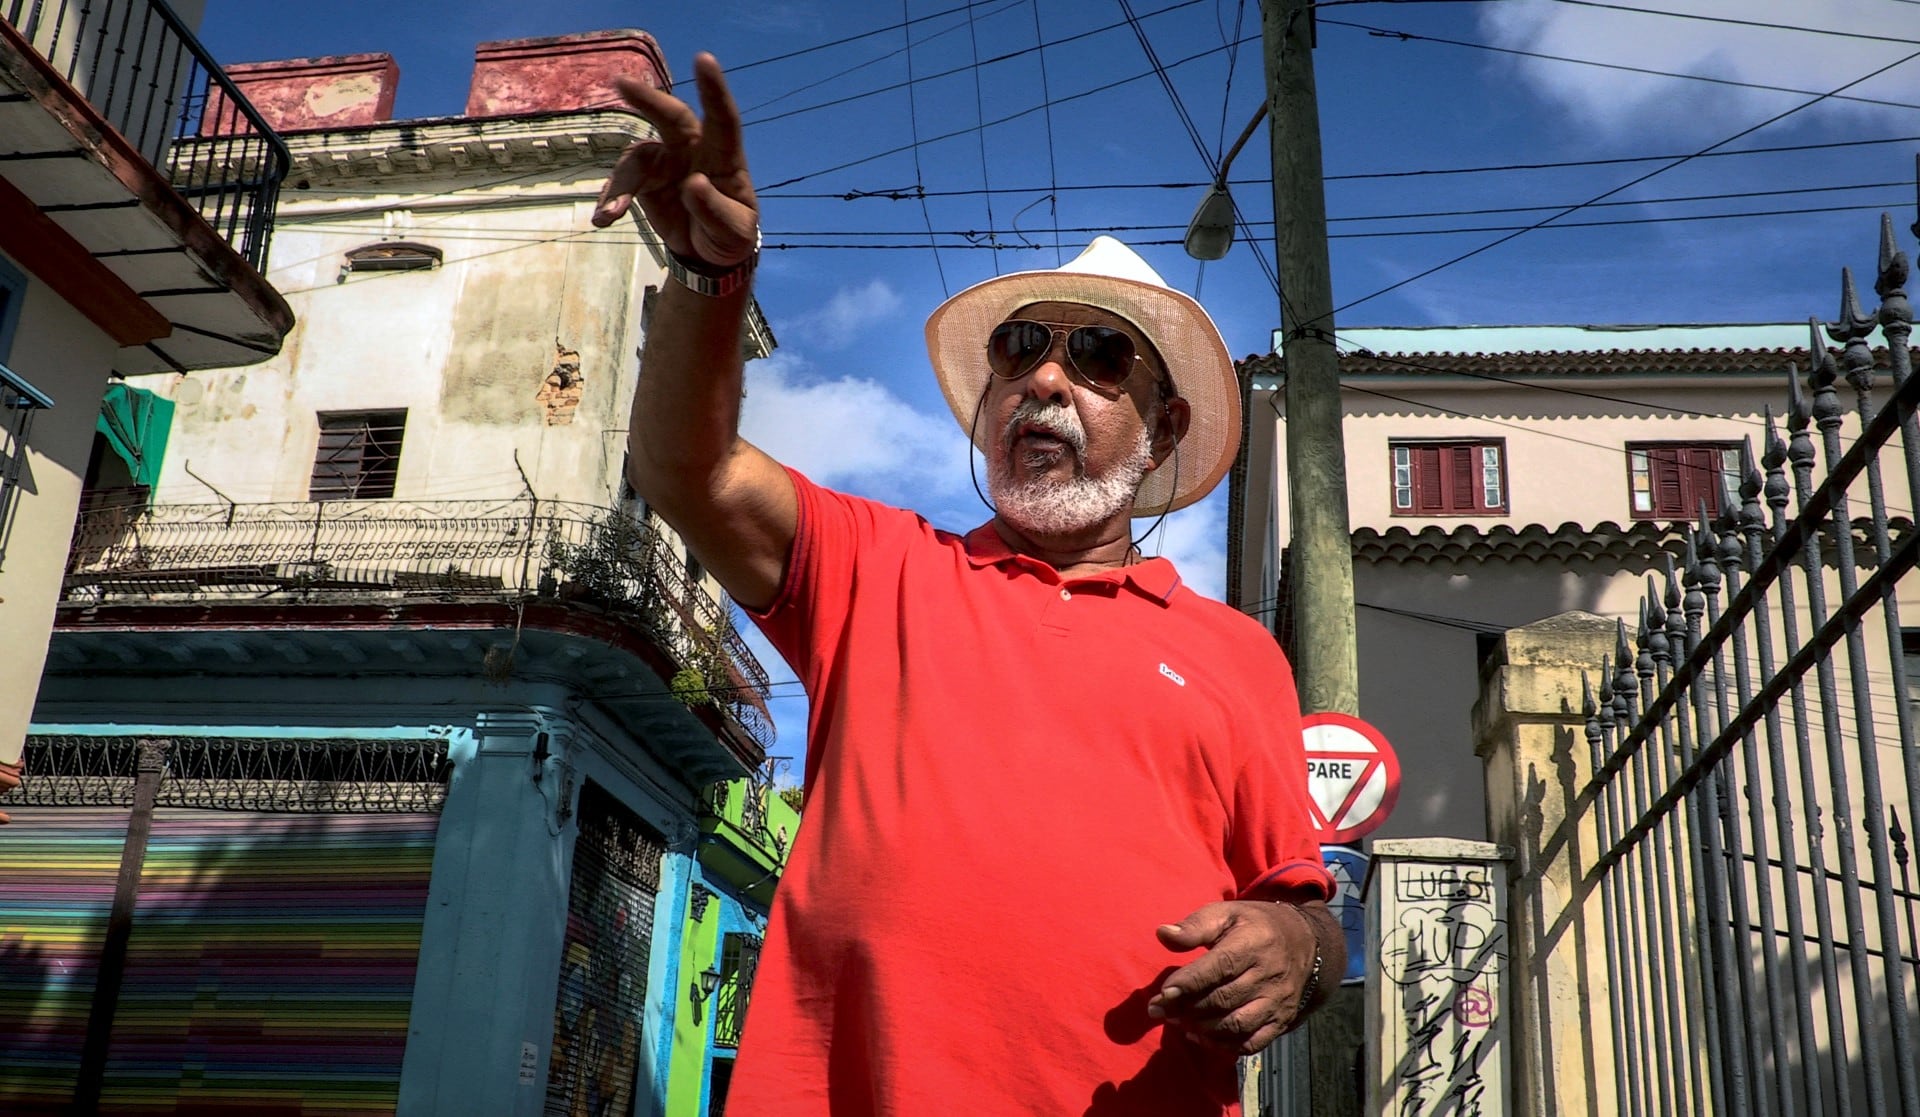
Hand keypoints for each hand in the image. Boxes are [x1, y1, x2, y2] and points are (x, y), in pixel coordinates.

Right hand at [593, 53, 757, 268]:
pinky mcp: (645, 178)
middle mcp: (693, 149)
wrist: (706, 252)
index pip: (723, 119)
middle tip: (621, 83)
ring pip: (637, 158)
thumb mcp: (732, 232)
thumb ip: (714, 210)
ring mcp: (666, 161)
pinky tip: (603, 218)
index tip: (703, 59)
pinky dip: (611, 199)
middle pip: (672, 118)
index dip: (713, 89)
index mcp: (724, 157)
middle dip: (648, 99)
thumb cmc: (729, 235)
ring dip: (622, 184)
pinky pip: (623, 183)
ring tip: (612, 212)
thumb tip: (693, 184)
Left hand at [1146, 900, 1333, 1054]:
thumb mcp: (1226, 914)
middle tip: (1157, 1009)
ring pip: (1235, 1025)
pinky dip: (1223, 1046)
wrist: (1305, 942)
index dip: (1189, 982)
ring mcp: (1276, 1001)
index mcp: (1253, 943)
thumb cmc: (1254, 926)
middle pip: (1223, 999)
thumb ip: (1194, 926)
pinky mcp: (1280, 1020)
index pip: (1220, 967)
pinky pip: (1251, 1043)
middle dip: (1185, 1007)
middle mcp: (1268, 975)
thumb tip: (1162, 934)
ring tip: (1175, 1021)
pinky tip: (1199, 1036)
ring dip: (1200, 1028)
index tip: (1164, 992)